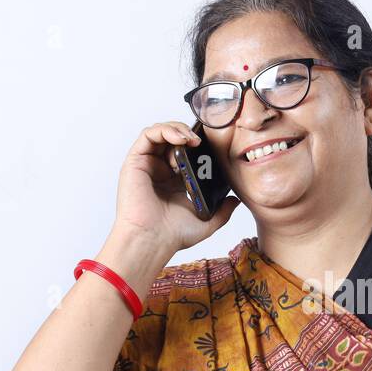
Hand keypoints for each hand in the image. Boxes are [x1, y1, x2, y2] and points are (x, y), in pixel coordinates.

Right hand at [114, 120, 240, 252]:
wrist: (153, 240)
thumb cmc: (173, 235)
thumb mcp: (207, 222)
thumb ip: (222, 211)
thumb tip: (236, 200)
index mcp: (174, 181)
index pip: (186, 153)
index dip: (199, 145)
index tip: (213, 145)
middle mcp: (159, 171)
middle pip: (173, 139)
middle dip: (190, 134)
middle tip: (204, 140)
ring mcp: (147, 165)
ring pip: (161, 133)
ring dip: (179, 129)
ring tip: (194, 139)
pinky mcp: (135, 161)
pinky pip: (148, 135)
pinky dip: (165, 130)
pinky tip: (181, 139)